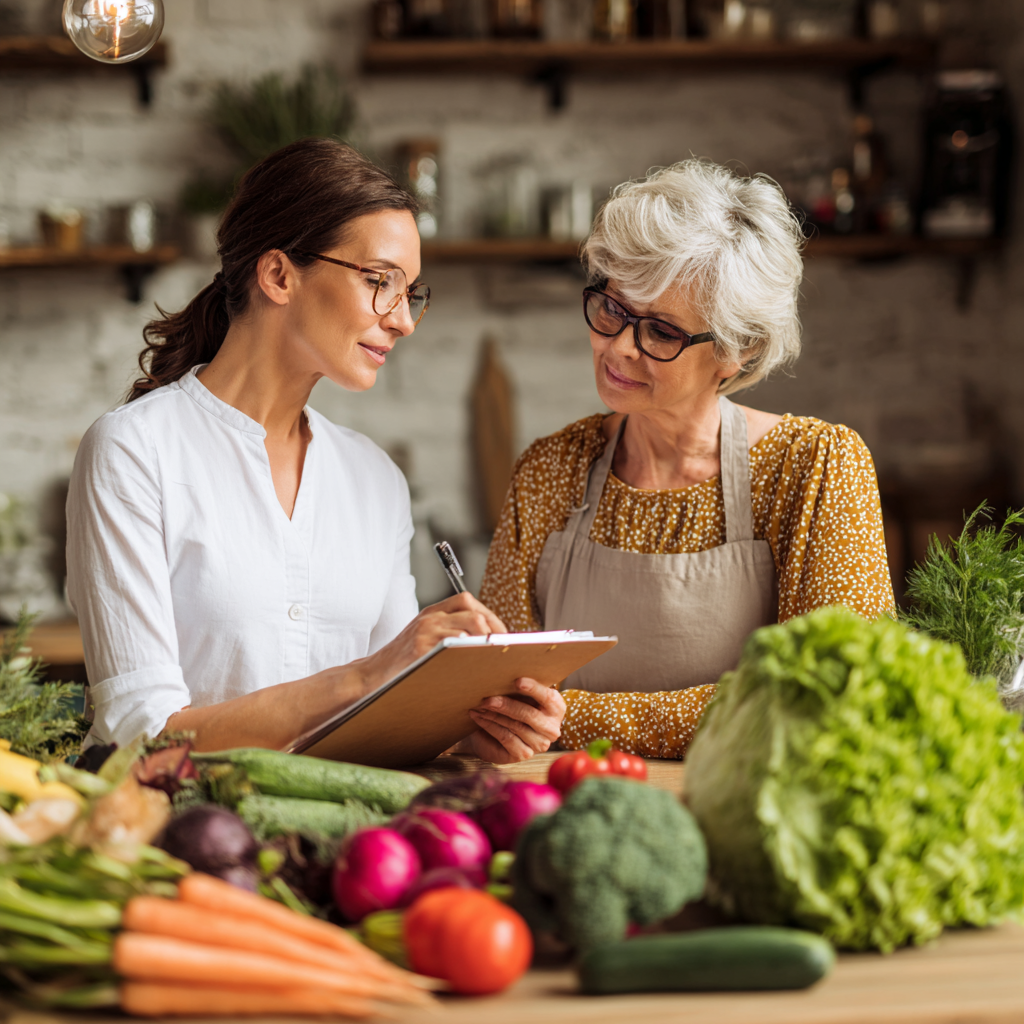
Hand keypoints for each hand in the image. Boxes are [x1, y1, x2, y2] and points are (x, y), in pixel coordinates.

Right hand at [364, 593, 506, 689]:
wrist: (372, 675)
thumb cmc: (403, 662)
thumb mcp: (425, 638)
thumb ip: (449, 633)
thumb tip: (486, 641)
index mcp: (432, 612)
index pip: (468, 600)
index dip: (490, 616)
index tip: (502, 634)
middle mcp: (430, 617)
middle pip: (473, 611)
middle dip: (493, 629)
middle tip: (502, 648)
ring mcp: (425, 631)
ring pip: (469, 624)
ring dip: (486, 640)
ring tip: (493, 657)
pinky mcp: (421, 648)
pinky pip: (454, 644)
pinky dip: (470, 652)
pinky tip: (476, 666)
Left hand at [465, 677, 565, 763]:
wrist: (497, 735)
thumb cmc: (512, 708)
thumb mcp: (519, 696)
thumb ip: (520, 689)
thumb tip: (504, 678)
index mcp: (556, 708)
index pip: (547, 697)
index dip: (534, 688)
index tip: (518, 681)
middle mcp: (552, 729)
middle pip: (529, 714)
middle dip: (506, 705)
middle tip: (487, 699)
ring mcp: (539, 744)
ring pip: (515, 725)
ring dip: (494, 714)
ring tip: (479, 706)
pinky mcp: (524, 754)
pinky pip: (505, 737)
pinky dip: (489, 725)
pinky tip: (479, 717)